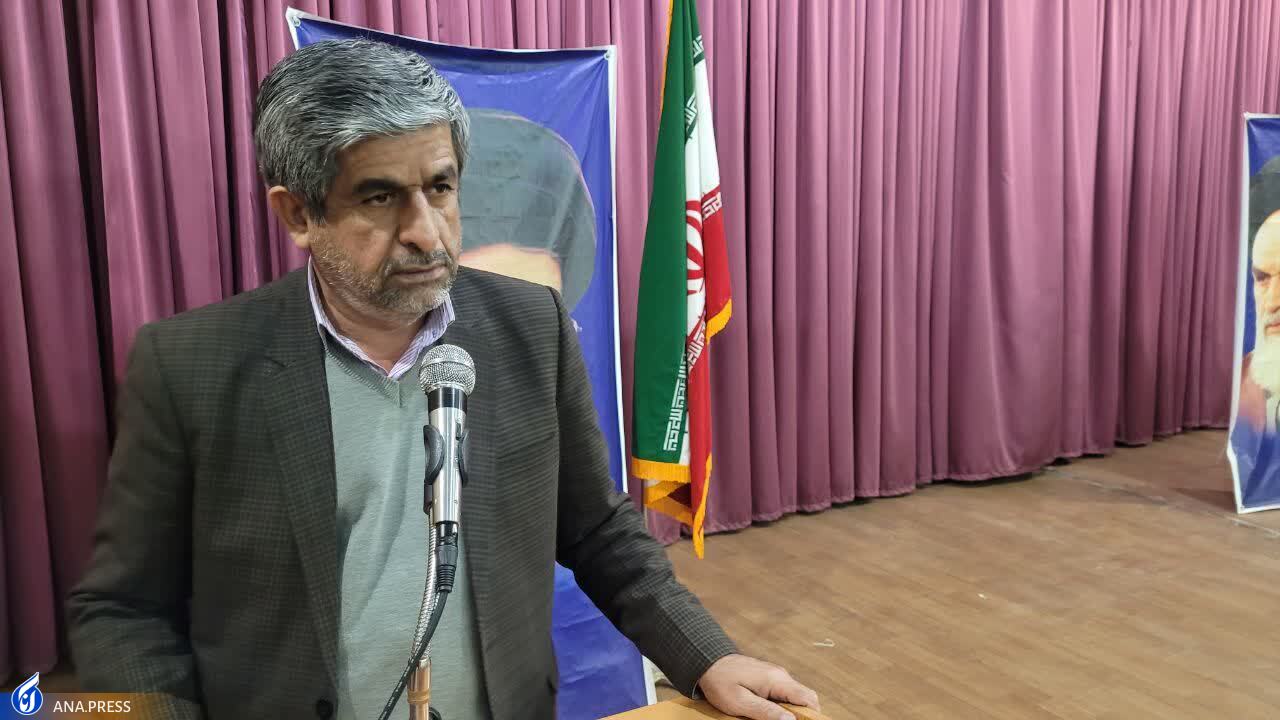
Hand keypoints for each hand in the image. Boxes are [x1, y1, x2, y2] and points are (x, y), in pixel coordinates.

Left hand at [697, 654, 819, 719]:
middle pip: (805, 697)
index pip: (808, 698)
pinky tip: (767, 711)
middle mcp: (780, 675)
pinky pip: (784, 693)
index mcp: (776, 680)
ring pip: (795, 696)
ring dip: (790, 710)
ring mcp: (776, 675)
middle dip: (802, 714)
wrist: (708, 662)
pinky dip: (782, 705)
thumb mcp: (740, 702)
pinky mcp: (769, 678)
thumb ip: (766, 711)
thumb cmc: (721, 682)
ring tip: (772, 717)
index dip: (812, 715)